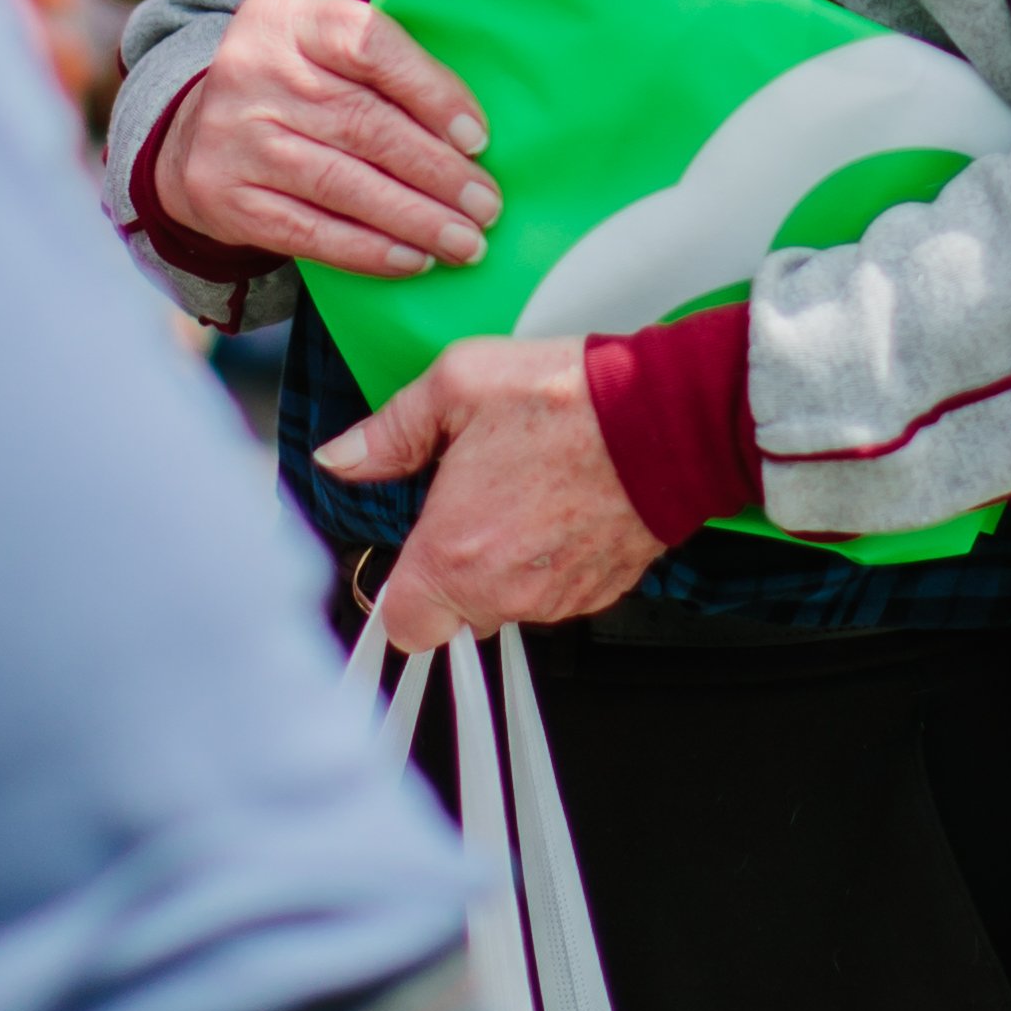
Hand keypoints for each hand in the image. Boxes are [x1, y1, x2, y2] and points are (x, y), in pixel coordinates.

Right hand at [164, 0, 496, 276]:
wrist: (193, 133)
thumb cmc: (294, 89)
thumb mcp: (325, 50)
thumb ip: (386, 70)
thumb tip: (471, 137)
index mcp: (290, 20)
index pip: (370, 46)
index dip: (431, 93)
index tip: (478, 139)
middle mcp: (254, 72)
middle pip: (362, 124)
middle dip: (436, 171)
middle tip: (486, 205)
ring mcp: (233, 137)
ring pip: (340, 183)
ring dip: (413, 218)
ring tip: (463, 241)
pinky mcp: (225, 197)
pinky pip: (308, 231)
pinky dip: (367, 250)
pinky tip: (411, 259)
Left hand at [321, 339, 667, 646]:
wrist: (669, 417)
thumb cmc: (569, 401)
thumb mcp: (457, 385)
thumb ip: (389, 431)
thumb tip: (342, 457)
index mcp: (455, 552)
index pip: (403, 625)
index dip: (400, 594)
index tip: (409, 558)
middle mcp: (505, 590)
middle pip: (457, 613)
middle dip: (455, 569)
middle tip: (472, 504)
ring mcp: (558, 597)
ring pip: (509, 603)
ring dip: (506, 563)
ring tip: (524, 492)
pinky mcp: (603, 591)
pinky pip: (557, 592)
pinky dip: (552, 560)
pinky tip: (561, 504)